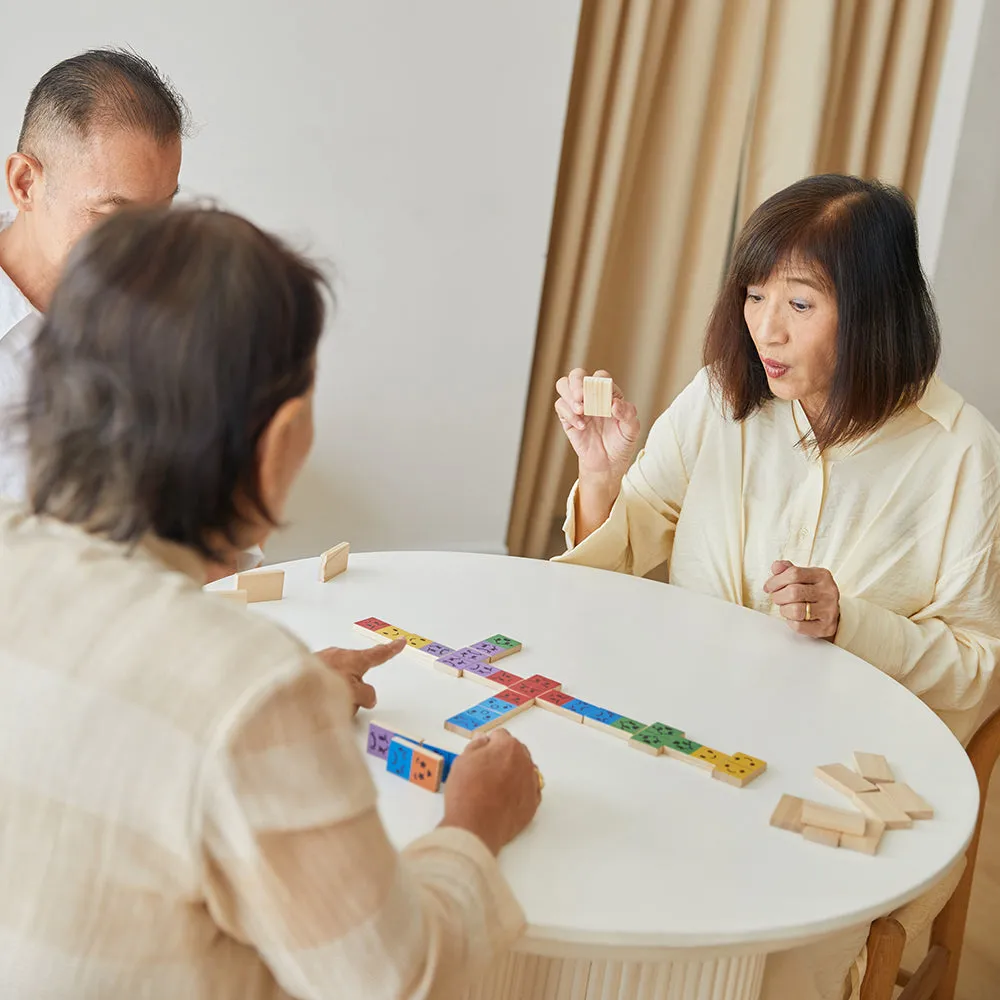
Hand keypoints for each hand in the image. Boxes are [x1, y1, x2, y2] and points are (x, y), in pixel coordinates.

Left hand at [313, 640, 405, 713]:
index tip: (400, 642)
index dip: (391, 650)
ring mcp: (322, 663)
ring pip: (338, 683)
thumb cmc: (318, 684)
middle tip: (346, 706)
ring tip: (324, 709)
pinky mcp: (307, 672)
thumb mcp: (353, 692)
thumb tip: (368, 697)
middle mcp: (338, 656)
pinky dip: (320, 696)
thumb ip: (366, 694)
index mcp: (353, 659)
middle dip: (353, 692)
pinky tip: (312, 706)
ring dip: (335, 697)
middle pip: (355, 675)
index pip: (378, 655)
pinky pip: (321, 686)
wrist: (287, 685)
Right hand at [441, 729, 541, 854]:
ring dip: (513, 773)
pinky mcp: (533, 804)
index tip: (481, 752)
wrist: (475, 827)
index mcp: (508, 747)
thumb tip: (483, 740)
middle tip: (486, 770)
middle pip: (515, 751)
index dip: (488, 744)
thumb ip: (476, 746)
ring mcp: (531, 783)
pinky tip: (505, 798)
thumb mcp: (462, 761)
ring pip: (524, 770)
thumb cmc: (467, 792)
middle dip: (503, 756)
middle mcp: (524, 762)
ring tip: (495, 786)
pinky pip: (529, 790)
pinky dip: (520, 791)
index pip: (500, 736)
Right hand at [554, 368, 639, 478]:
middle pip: (577, 374)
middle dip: (577, 382)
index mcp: (609, 393)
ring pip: (563, 385)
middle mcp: (591, 396)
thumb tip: (615, 403)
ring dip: (569, 395)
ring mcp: (577, 406)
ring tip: (580, 410)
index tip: (604, 401)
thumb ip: (627, 414)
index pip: (600, 377)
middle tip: (581, 396)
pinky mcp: (567, 418)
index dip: (599, 384)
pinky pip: (560, 406)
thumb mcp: (632, 430)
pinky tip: (581, 426)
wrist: (608, 464)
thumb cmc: (621, 443)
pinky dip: (568, 414)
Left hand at [764, 561, 839, 639]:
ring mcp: (829, 610)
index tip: (769, 587)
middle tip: (777, 598)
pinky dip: (791, 622)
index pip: (794, 573)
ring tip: (786, 608)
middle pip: (793, 592)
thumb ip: (787, 570)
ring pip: (795, 610)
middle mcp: (828, 591)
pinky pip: (799, 626)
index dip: (776, 581)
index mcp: (822, 575)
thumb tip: (776, 566)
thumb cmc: (811, 594)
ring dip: (784, 610)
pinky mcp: (825, 627)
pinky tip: (794, 618)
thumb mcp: (802, 577)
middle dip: (778, 596)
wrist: (828, 614)